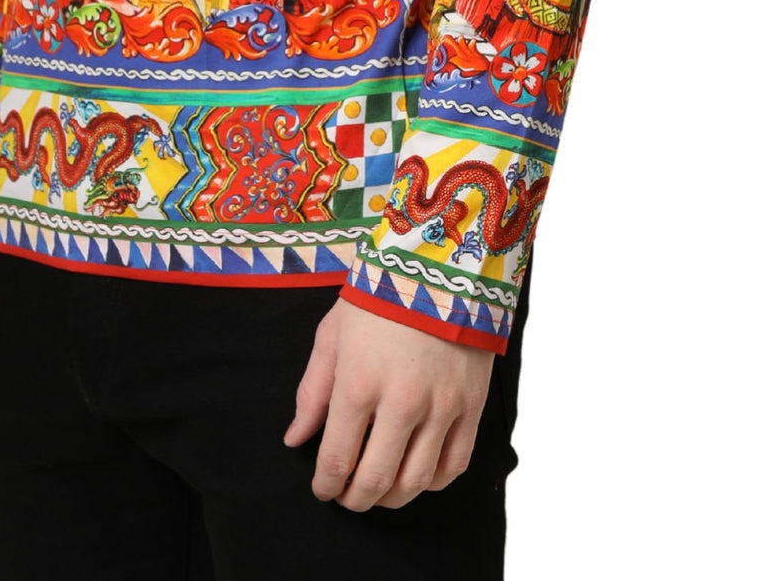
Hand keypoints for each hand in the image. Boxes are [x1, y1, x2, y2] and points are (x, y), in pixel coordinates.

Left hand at [283, 298, 493, 510]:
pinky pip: (454, 465)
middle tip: (347, 498)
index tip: (322, 489)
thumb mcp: (332, 336)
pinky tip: (417, 477)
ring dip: (392, 498)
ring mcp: (441, 407)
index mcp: (359, 383)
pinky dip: (433, 483)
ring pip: (416, 481)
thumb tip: (296, 439)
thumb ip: (313, 392)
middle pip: (376, 480)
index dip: (326, 485)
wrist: (439, 267)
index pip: (337, 458)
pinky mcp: (471, 406)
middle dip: (355, 499)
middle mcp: (401, 402)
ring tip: (379, 492)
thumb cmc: (378, 298)